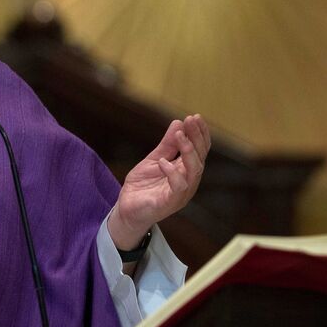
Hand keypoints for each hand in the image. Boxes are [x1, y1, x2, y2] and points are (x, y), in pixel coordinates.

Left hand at [108, 114, 210, 249]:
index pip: (200, 150)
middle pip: (200, 158)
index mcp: (185, 171)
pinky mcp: (169, 203)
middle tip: (190, 120)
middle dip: (197, 138)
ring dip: (188, 152)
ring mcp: (180, 193)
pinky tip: (163, 162)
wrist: (126, 210)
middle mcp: (188, 181)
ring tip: (180, 136)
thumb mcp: (153, 160)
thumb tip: (178, 123)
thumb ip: (166, 145)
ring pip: (194, 172)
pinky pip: (178, 188)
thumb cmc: (143, 187)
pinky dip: (172, 173)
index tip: (195, 116)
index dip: (200, 134)